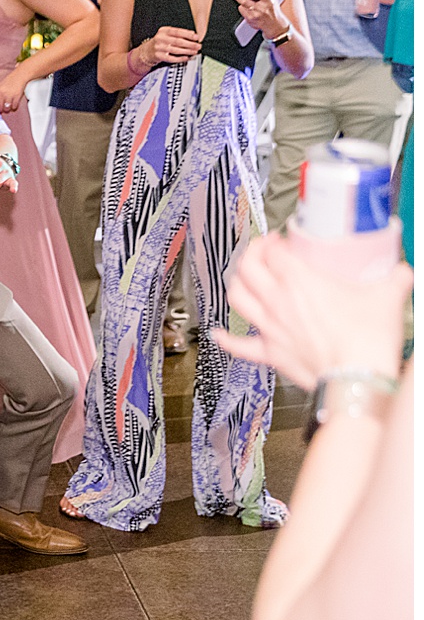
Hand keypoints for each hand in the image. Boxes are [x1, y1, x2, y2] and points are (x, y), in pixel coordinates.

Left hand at [0, 67, 29, 114]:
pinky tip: (14, 105)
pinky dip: (14, 107)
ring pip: (7, 108)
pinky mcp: (17, 96)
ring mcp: (9, 95)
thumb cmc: (9, 81)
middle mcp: (2, 93)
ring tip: (8, 107)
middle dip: (1, 110)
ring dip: (8, 109)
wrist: (19, 76)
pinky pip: (14, 106)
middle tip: (3, 110)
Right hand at [142, 24, 201, 66]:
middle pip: (178, 41)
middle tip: (198, 46)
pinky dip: (180, 58)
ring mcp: (159, 48)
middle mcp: (160, 38)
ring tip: (194, 52)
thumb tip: (192, 35)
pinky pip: (171, 58)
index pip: (177, 31)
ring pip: (176, 50)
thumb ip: (178, 33)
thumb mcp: (167, 34)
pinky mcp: (158, 56)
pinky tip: (186, 58)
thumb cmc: (160, 42)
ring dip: (187, 51)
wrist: (147, 51)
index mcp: (163, 31)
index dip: (188, 34)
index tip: (196, 37)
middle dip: (190, 44)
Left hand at [211, 234, 409, 389]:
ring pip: (237, 298)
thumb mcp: (388, 296)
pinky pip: (239, 346)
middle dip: (251, 254)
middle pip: (247, 269)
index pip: (274, 252)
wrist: (358, 379)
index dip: (274, 241)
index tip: (282, 240)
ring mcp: (270, 328)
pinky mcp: (270, 354)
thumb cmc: (367, 340)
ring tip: (243, 278)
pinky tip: (217, 333)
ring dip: (236, 283)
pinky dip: (226, 339)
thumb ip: (395, 278)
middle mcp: (278, 302)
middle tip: (260, 251)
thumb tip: (402, 271)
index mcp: (300, 282)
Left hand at [231, 0, 287, 36]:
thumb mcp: (273, 0)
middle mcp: (261, 9)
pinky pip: (242, 12)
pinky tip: (246, 8)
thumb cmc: (272, 11)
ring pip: (242, 6)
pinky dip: (242, 8)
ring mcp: (255, 15)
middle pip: (245, 1)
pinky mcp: (250, 20)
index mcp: (269, 2)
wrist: (274, 25)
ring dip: (241, 2)